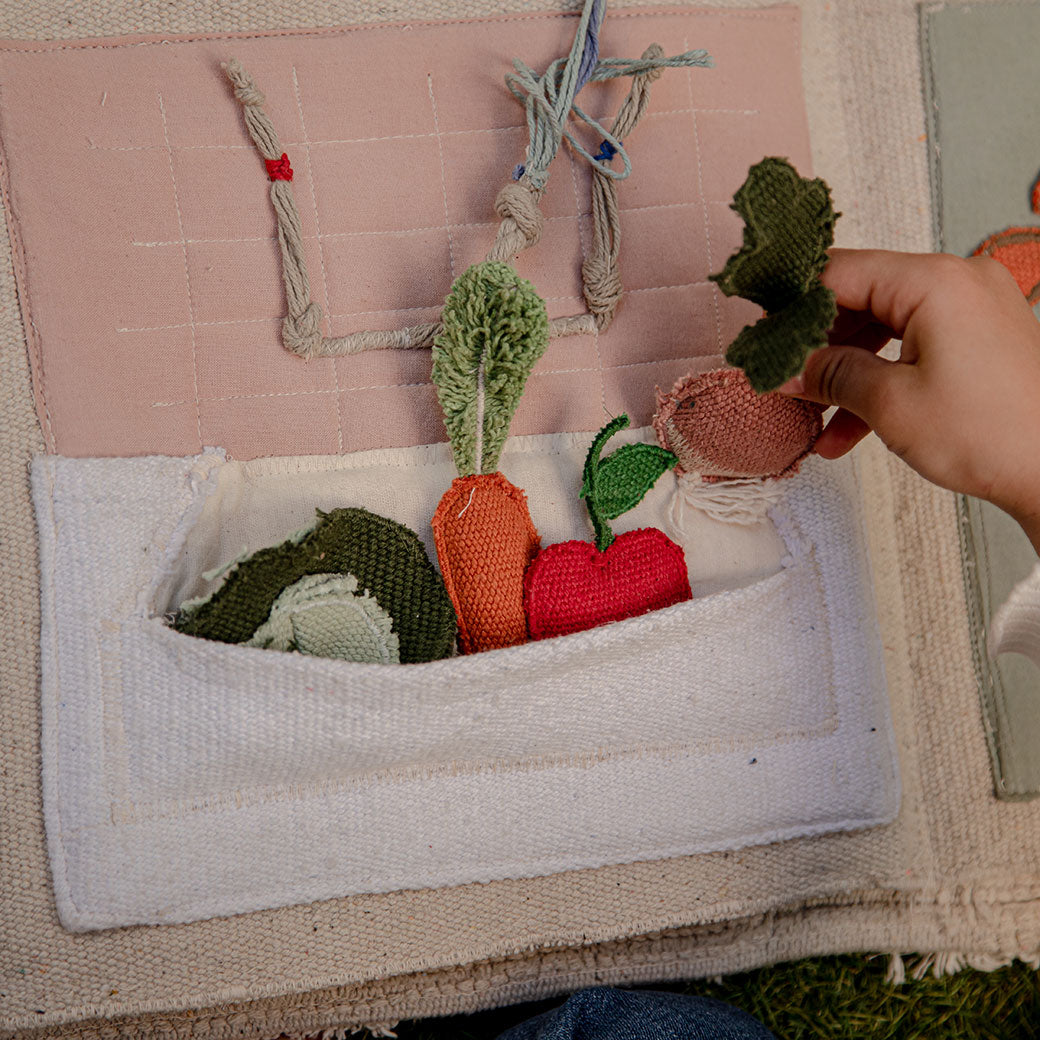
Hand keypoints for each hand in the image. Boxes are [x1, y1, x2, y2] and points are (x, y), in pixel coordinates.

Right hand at [780, 249, 1039, 551]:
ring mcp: (973, 308)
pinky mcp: (980, 337)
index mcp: (935, 281)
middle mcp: (958, 282)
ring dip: (845, 372)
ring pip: (884, 328)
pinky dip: (880, 378)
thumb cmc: (993, 434)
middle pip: (861, 298)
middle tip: (783, 379)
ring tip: (813, 415)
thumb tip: (790, 368)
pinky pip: (913, 346)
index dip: (793, 305)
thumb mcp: (890, 404)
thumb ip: (831, 375)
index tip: (764, 335)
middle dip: (818, 346)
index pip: (840, 272)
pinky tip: (849, 425)